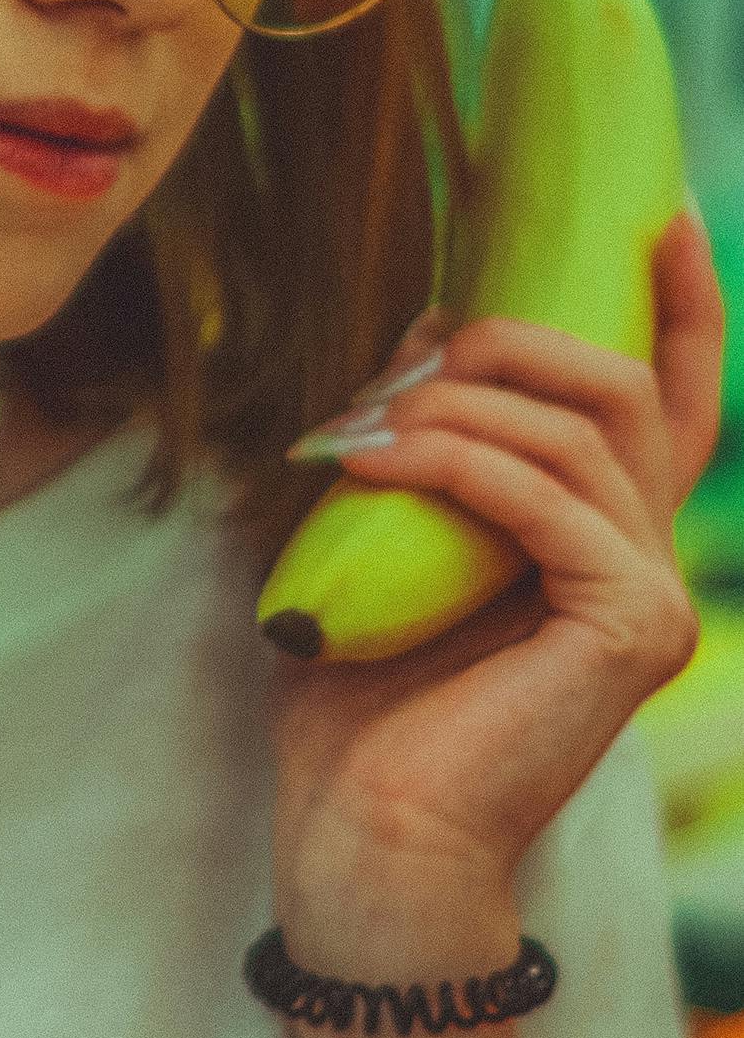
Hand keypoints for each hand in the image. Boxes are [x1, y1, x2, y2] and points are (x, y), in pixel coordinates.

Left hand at [268, 207, 726, 911]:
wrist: (363, 830)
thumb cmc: (361, 692)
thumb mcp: (385, 528)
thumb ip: (425, 434)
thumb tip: (430, 325)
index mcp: (600, 531)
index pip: (671, 395)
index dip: (677, 299)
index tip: (649, 207)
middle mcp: (645, 557)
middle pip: (624, 384)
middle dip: (514, 340)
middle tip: (411, 355)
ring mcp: (650, 596)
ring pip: (584, 430)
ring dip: (462, 402)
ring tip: (366, 421)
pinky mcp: (630, 630)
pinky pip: (552, 501)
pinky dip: (460, 464)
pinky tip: (383, 461)